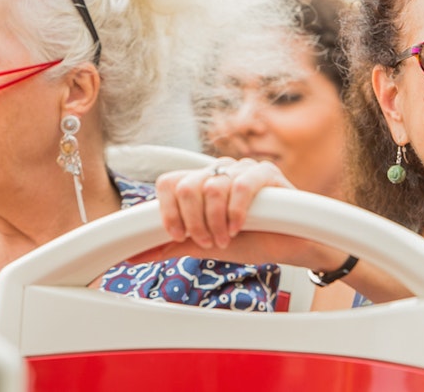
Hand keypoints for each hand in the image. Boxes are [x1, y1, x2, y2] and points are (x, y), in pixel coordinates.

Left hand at [153, 157, 293, 249]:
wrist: (290, 247)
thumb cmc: (251, 240)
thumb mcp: (204, 244)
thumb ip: (170, 245)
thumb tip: (133, 254)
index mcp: (201, 183)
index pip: (168, 183)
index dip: (167, 211)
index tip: (179, 235)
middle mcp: (219, 171)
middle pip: (185, 186)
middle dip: (193, 221)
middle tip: (208, 240)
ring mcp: (242, 168)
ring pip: (210, 187)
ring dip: (215, 221)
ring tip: (226, 238)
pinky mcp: (266, 172)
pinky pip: (240, 185)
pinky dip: (235, 212)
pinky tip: (239, 228)